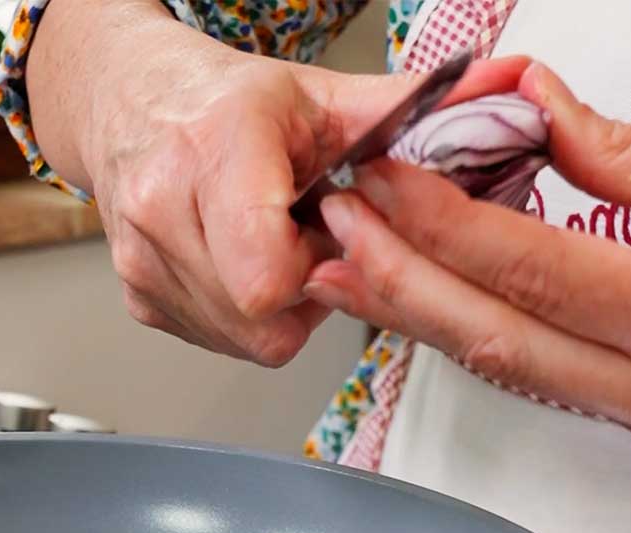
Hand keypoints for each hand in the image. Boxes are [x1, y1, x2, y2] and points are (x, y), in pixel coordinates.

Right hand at [27, 0, 528, 364]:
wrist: (134, 107)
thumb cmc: (226, 104)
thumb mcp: (321, 96)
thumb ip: (407, 109)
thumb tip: (497, 96)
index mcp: (216, 149)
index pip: (267, 275)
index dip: (320, 269)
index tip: (331, 230)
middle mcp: (162, 209)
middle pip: (264, 319)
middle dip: (306, 290)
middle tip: (305, 236)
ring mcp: (143, 261)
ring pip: (245, 338)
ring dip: (278, 305)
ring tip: (273, 243)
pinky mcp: (140, 298)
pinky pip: (219, 339)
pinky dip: (245, 313)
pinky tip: (243, 261)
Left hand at [304, 63, 630, 437]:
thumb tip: (531, 101)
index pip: (536, 269)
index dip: (446, 220)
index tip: (385, 172)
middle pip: (496, 333)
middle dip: (400, 274)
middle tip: (337, 218)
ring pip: (497, 366)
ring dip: (410, 315)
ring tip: (341, 268)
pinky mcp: (626, 409)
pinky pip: (521, 374)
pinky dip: (455, 332)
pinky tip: (414, 302)